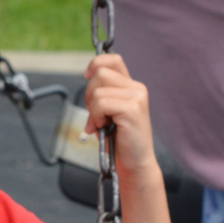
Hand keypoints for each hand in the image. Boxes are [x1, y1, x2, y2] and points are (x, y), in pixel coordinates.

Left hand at [83, 54, 158, 182]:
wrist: (134, 163)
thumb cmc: (120, 140)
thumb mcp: (109, 111)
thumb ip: (103, 94)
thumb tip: (88, 76)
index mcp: (131, 86)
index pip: (113, 60)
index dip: (96, 64)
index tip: (86, 76)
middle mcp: (137, 88)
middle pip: (100, 73)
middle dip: (89, 94)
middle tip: (95, 115)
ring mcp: (136, 97)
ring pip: (98, 90)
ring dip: (93, 109)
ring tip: (101, 124)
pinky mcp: (132, 109)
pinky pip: (101, 103)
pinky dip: (96, 116)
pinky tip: (103, 127)